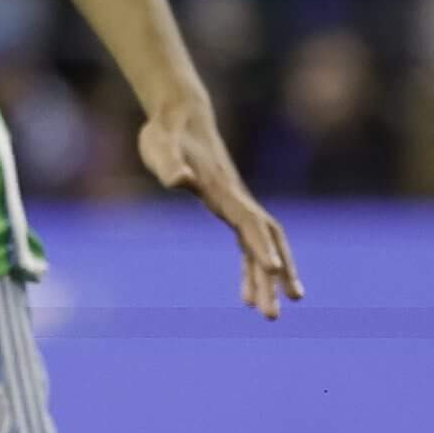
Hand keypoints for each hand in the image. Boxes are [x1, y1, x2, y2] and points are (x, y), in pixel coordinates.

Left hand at [138, 103, 303, 319]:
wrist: (179, 116)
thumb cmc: (167, 133)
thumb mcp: (160, 146)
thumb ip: (170, 164)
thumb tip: (178, 180)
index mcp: (222, 189)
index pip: (249, 221)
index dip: (262, 245)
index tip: (273, 271)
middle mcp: (236, 200)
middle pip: (264, 241)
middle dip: (273, 277)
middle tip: (273, 316)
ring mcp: (235, 204)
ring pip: (261, 246)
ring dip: (269, 279)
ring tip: (270, 315)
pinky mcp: (226, 207)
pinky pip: (247, 244)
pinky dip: (250, 267)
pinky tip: (248, 292)